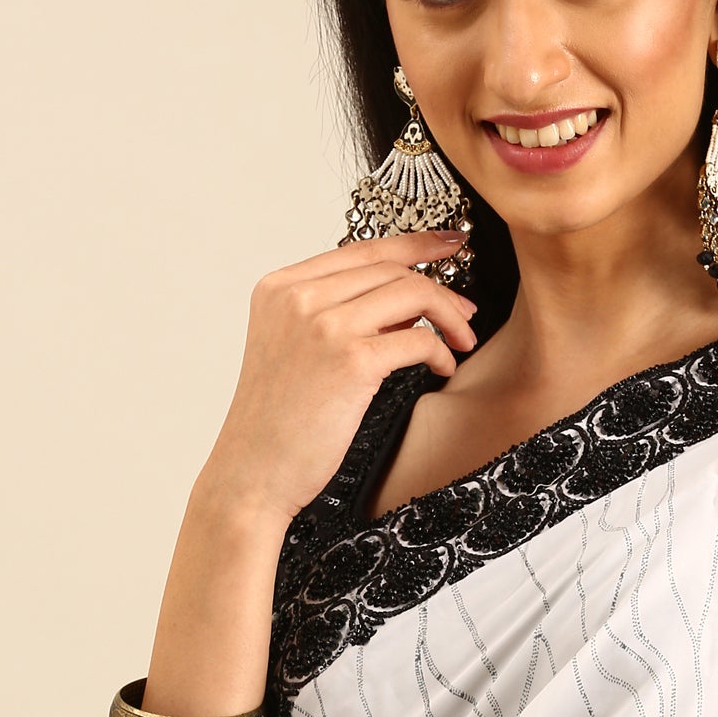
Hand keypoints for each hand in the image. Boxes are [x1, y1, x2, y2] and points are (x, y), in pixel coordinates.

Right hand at [204, 226, 479, 526]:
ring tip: (460, 342)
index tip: (448, 244)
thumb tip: (406, 303)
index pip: (361, 250)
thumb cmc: (277, 423)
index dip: (413, 244)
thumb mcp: (295, 349)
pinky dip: (441, 352)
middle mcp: (297, 297)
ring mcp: (322, 325)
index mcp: (279, 288)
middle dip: (440, 287)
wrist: (252, 473)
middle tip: (465, 313)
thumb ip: (340, 315)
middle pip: (391, 268)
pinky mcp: (350, 361)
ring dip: (449, 316)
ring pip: (412, 293)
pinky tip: (442, 369)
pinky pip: (418, 339)